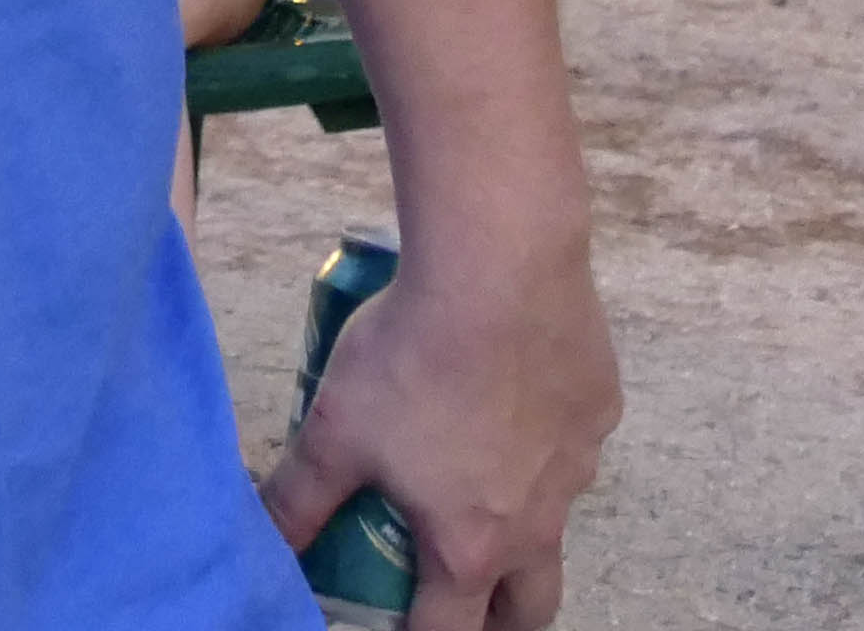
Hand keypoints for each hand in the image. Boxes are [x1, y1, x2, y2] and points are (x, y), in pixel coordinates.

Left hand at [261, 241, 621, 630]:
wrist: (499, 268)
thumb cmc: (412, 357)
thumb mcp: (334, 431)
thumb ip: (298, 496)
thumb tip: (263, 537)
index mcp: (469, 546)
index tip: (401, 626)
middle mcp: (537, 522)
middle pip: (532, 608)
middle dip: (501, 620)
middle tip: (467, 601)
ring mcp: (579, 467)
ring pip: (559, 521)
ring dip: (525, 522)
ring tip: (483, 476)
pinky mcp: (600, 409)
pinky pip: (574, 441)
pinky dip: (546, 437)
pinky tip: (512, 387)